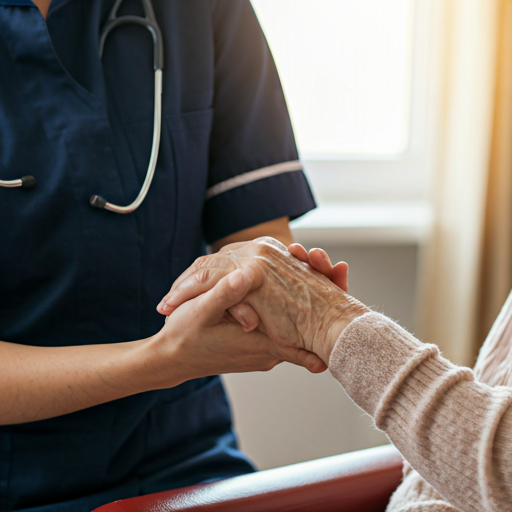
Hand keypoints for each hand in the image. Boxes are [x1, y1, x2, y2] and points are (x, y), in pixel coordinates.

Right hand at [157, 238, 367, 363]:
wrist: (171, 358)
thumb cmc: (184, 337)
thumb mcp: (200, 312)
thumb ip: (225, 294)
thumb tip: (248, 273)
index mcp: (260, 345)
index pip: (305, 346)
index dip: (326, 327)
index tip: (345, 304)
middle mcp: (268, 351)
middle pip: (307, 334)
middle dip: (322, 304)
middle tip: (337, 271)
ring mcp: (265, 350)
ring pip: (296, 330)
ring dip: (305, 305)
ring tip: (319, 271)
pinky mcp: (259, 345)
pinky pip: (283, 330)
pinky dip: (290, 312)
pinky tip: (290, 288)